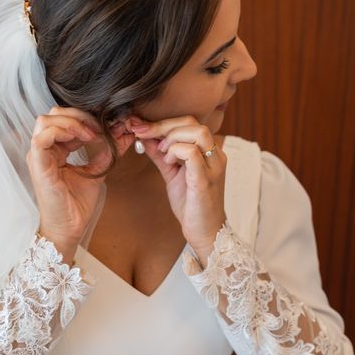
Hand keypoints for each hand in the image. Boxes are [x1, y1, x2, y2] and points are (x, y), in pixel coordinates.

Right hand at [26, 107, 134, 255]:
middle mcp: (44, 150)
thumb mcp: (98, 170)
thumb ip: (108, 151)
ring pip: (46, 120)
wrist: (70, 228)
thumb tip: (125, 133)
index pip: (64, 119)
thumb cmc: (78, 204)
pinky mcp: (38, 165)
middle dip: (79, 115)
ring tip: (90, 135)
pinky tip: (81, 139)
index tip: (107, 127)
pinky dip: (62, 132)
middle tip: (99, 128)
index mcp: (54, 150)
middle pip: (54, 114)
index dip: (86, 118)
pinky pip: (42, 137)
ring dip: (72, 122)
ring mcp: (38, 156)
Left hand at [130, 115, 227, 264]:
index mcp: (209, 151)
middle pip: (193, 123)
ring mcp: (213, 167)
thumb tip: (144, 137)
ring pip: (197, 132)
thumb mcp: (171, 174)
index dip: (162, 122)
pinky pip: (192, 153)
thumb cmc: (191, 204)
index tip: (139, 126)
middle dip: (162, 126)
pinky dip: (175, 152)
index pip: (189, 122)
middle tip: (143, 135)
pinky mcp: (205, 180)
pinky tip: (168, 162)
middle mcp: (215, 155)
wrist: (203, 232)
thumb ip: (160, 155)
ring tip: (161, 153)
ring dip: (171, 138)